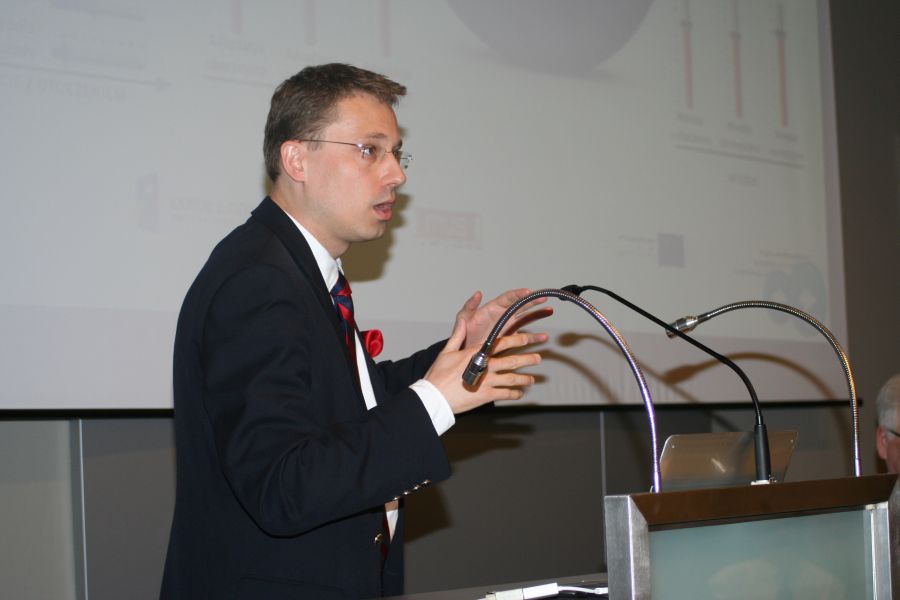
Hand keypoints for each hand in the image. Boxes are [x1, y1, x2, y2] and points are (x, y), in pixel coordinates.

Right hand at [425, 315, 546, 414]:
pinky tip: (519, 394)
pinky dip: (514, 394)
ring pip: (512, 379)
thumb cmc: (438, 374)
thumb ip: (458, 335)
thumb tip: (463, 320)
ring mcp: (487, 381)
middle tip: (538, 358)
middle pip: (512, 361)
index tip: (528, 338)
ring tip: (532, 379)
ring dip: (524, 379)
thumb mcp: (447, 351)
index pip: (502, 343)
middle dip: (527, 359)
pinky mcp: (486, 396)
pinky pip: (505, 394)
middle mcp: (485, 366)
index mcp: (477, 353)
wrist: (435, 397)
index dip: (517, 340)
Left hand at [457, 288, 552, 349]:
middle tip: (543, 297)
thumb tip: (477, 293)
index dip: (518, 294)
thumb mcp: (463, 318)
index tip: (527, 292)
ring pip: (525, 318)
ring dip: (537, 314)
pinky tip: (543, 337)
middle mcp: (502, 315)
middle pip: (520, 305)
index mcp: (492, 308)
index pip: (508, 298)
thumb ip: (469, 306)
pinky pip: (524, 335)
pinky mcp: (510, 338)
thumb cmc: (463, 333)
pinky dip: (534, 336)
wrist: (465, 352)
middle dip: (532, 301)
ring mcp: (507, 326)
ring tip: (549, 311)